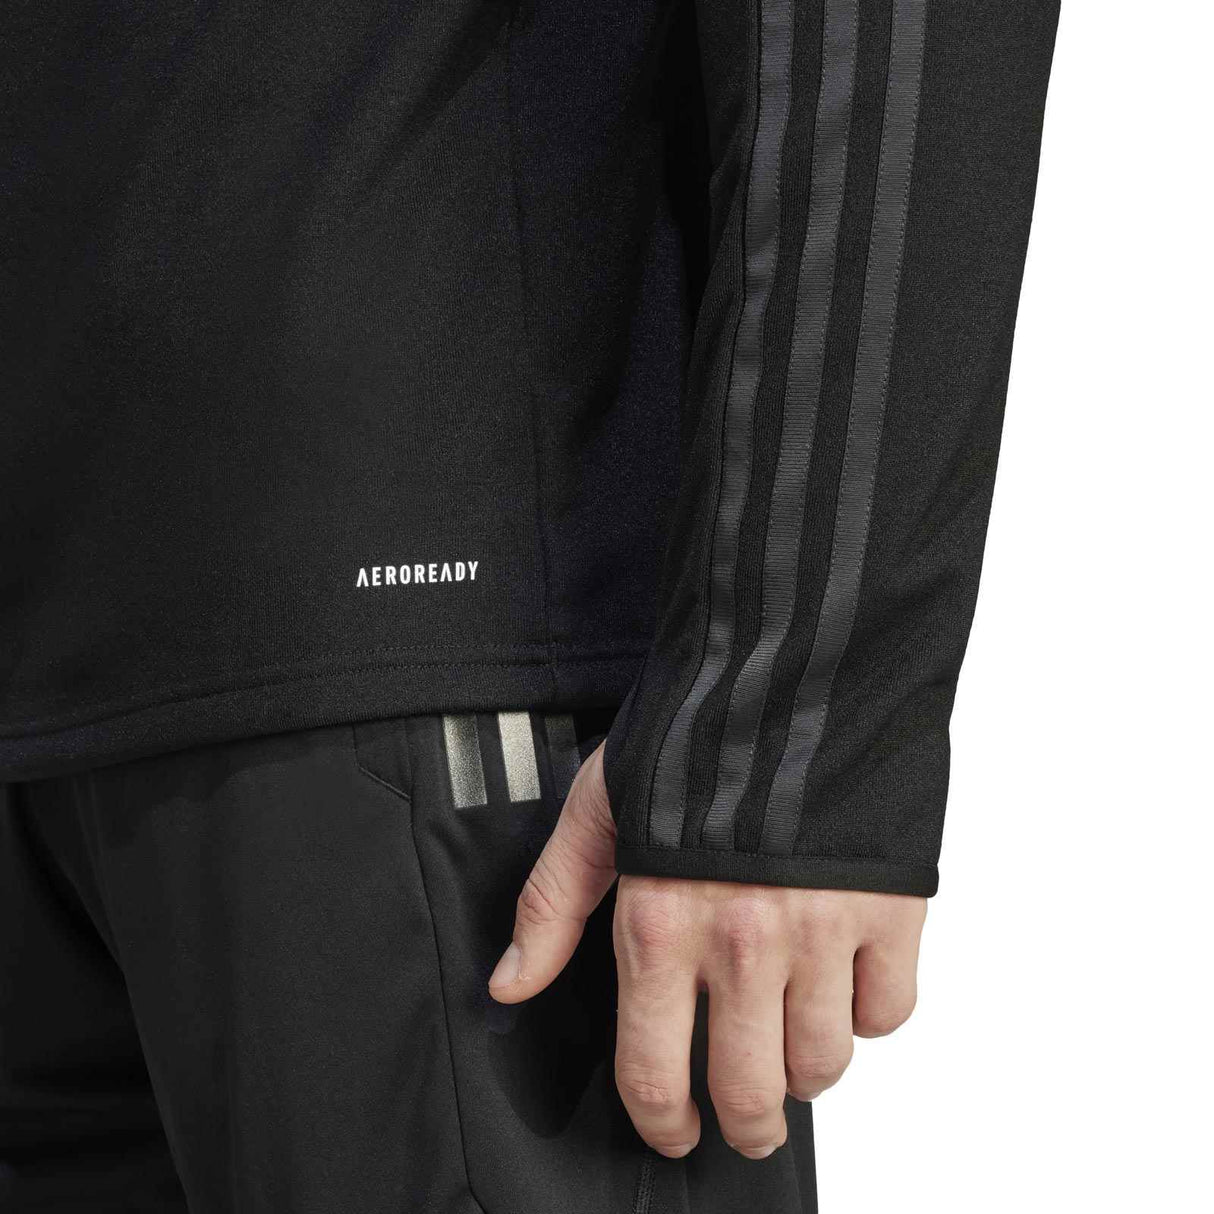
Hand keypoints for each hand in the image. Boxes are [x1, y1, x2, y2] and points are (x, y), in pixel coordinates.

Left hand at [489, 744, 927, 1159]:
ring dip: (806, 1069)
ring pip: (824, 1063)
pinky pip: (889, 1012)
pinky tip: (842, 979)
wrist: (791, 663)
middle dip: (746, 1124)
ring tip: (791, 1041)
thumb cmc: (690, 735)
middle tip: (746, 1120)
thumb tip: (510, 985)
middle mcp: (743, 941)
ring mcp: (822, 929)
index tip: (674, 1132)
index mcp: (661, 922)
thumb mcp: (598, 808)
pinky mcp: (892, 910)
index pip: (655, 1072)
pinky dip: (867, 1011)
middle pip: (752, 1091)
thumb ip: (551, 903)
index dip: (662, 1123)